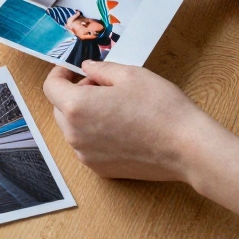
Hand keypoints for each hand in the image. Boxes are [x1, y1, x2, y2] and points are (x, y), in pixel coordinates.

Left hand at [42, 62, 224, 182]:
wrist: (187, 148)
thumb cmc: (161, 108)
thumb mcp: (130, 75)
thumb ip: (100, 69)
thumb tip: (86, 69)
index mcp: (77, 107)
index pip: (51, 87)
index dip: (60, 74)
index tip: (71, 69)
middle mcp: (75, 135)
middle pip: (59, 108)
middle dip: (73, 93)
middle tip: (100, 85)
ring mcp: (87, 156)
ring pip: (72, 129)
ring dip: (83, 115)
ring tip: (114, 107)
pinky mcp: (101, 170)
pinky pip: (87, 146)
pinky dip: (94, 134)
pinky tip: (120, 127)